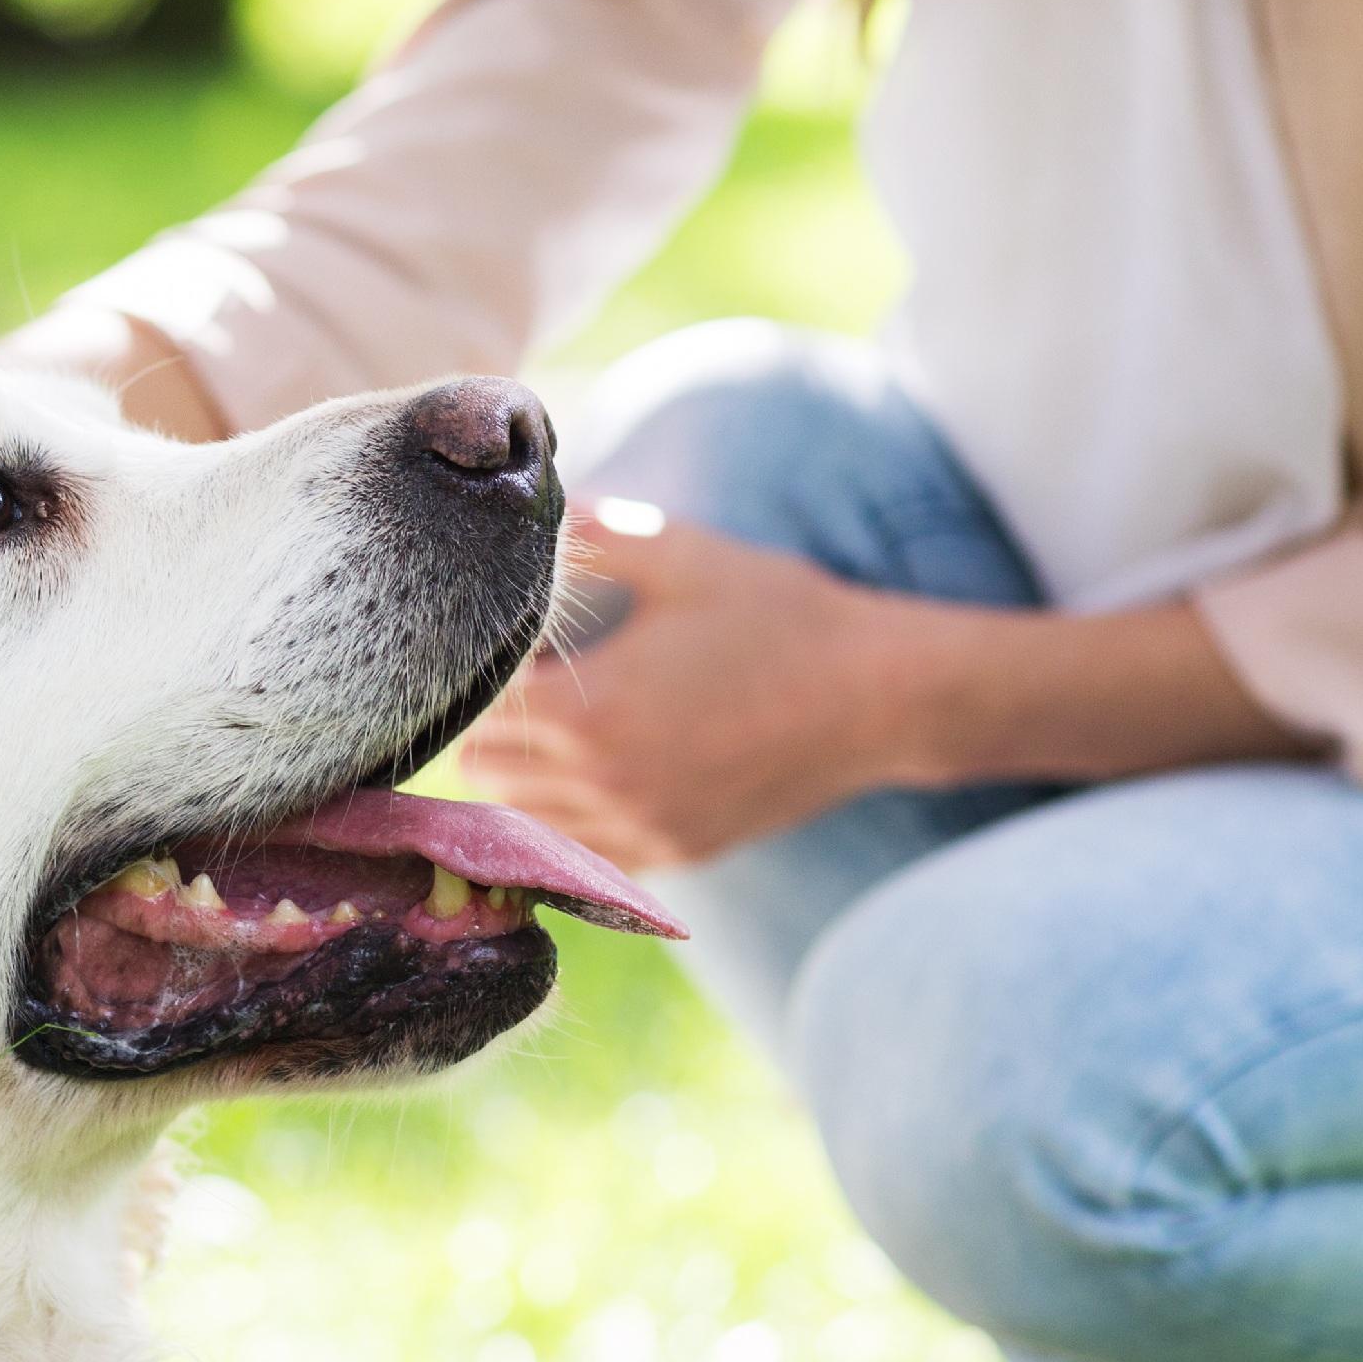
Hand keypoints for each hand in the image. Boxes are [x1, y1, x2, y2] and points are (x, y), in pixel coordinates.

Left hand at [457, 499, 906, 869]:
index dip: (485, 676)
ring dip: (525, 781)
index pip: (481, 714)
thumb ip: (596, 534)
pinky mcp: (676, 853)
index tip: (511, 647)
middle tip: (526, 687)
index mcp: (592, 712)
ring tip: (558, 734)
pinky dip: (573, 822)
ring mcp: (641, 828)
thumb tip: (534, 506)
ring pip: (527, 824)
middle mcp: (604, 785)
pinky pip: (586, 855)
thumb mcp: (684, 556)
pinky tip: (600, 777)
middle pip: (488, 775)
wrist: (880, 696)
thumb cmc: (782, 617)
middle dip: (493, 729)